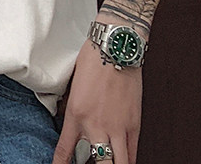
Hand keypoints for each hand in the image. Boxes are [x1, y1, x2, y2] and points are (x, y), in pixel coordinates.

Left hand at [51, 41, 141, 163]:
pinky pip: (133, 152)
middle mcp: (96, 125)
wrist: (115, 48)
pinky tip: (123, 160)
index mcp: (76, 114)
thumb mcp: (73, 86)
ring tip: (108, 163)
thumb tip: (69, 120)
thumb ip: (71, 107)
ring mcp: (117, 127)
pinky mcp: (134, 124)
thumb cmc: (93, 60)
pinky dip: (128, 160)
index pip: (65, 150)